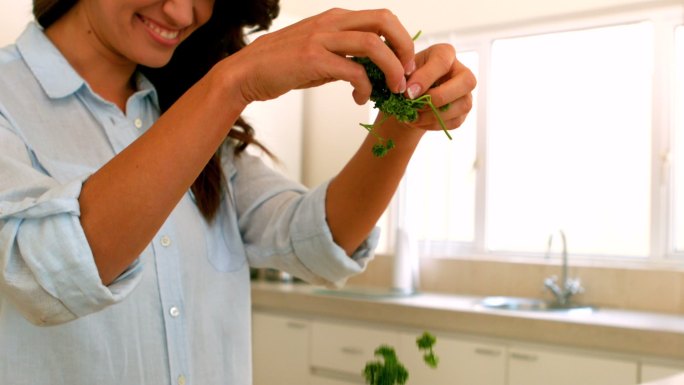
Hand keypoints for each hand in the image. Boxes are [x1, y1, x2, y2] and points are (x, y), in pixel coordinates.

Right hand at [221, 8, 415, 104]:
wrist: (246, 73)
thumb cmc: (282, 66)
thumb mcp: (318, 53)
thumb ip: (344, 55)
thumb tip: (369, 70)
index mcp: (335, 18)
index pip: (382, 18)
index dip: (401, 40)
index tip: (404, 65)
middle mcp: (331, 23)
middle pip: (384, 21)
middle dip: (404, 48)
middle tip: (407, 74)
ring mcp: (322, 38)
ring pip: (373, 44)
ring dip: (391, 68)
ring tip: (393, 89)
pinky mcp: (313, 59)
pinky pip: (353, 70)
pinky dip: (365, 87)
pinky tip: (360, 99)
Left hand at [398, 44, 476, 132]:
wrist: (407, 96)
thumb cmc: (406, 77)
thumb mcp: (402, 71)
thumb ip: (405, 76)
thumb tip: (410, 92)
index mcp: (445, 53)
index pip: (442, 61)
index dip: (425, 78)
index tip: (408, 92)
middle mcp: (461, 70)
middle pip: (466, 82)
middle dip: (437, 97)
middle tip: (414, 105)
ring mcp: (466, 92)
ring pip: (463, 105)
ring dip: (434, 115)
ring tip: (412, 116)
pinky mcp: (463, 111)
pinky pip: (455, 121)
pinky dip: (434, 125)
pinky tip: (418, 121)